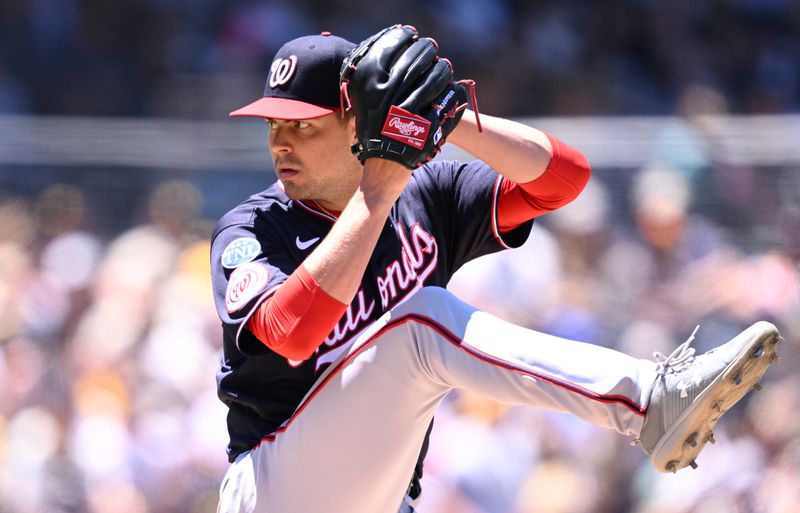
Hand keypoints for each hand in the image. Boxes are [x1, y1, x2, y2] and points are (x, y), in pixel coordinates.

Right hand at [340, 25, 469, 168]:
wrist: (383, 168)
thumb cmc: (372, 134)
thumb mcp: (362, 106)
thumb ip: (372, 80)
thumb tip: (386, 49)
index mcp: (371, 89)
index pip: (393, 48)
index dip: (406, 39)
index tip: (412, 37)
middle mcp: (390, 98)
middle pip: (419, 59)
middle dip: (429, 52)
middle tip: (433, 51)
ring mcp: (411, 114)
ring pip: (438, 78)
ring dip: (443, 71)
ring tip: (444, 71)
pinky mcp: (431, 129)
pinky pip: (451, 102)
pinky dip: (454, 96)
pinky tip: (453, 94)